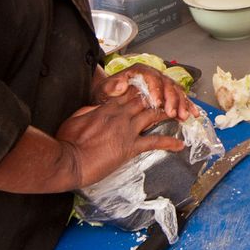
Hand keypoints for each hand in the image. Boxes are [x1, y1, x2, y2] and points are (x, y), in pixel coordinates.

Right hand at [55, 94, 186, 187]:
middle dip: (161, 98)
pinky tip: (179, 145)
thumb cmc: (67, 141)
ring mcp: (126, 130)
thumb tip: (96, 108)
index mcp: (106, 107)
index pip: (129, 93)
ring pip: (153, 115)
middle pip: (145, 100)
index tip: (153, 89)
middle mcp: (119, 115)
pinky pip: (153, 142)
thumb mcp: (76, 117)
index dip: (143, 89)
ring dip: (169, 114)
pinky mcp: (129, 147)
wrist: (68, 160)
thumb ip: (89, 110)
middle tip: (175, 99)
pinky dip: (168, 143)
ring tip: (182, 115)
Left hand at [93, 63, 201, 120]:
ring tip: (184, 116)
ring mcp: (161, 83)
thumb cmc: (107, 93)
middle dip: (172, 99)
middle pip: (167, 84)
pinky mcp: (166, 93)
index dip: (156, 89)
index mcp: (139, 71)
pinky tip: (193, 113)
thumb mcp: (104, 89)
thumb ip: (111, 87)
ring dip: (182, 103)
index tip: (157, 103)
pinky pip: (179, 97)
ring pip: (175, 90)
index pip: (151, 77)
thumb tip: (121, 84)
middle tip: (172, 113)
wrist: (109, 95)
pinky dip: (187, 105)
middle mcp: (152, 75)